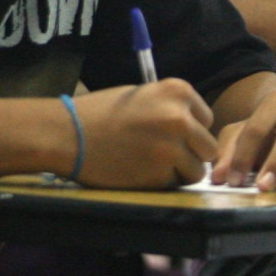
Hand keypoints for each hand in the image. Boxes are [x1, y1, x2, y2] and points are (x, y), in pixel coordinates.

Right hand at [72, 80, 217, 188]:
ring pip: (198, 171)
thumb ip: (171, 108)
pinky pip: (176, 184)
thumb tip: (196, 130)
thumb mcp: (141, 96)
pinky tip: (139, 171)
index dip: (190, 130)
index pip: (207, 120)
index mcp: (177, 91)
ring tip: (151, 164)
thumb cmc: (99, 113)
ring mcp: (171, 147)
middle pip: (208, 147)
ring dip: (179, 171)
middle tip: (162, 153)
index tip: (167, 133)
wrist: (67, 134)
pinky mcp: (160, 174)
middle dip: (190, 153)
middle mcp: (180, 117)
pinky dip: (162, 182)